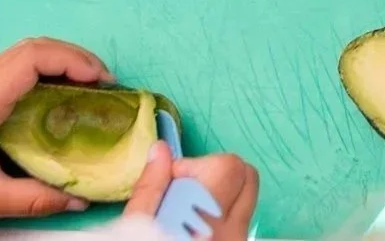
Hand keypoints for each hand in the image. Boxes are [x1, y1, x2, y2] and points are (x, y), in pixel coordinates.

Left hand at [0, 39, 112, 235]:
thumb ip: (36, 198)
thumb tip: (81, 200)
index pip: (33, 57)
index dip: (72, 61)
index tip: (101, 81)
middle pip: (33, 47)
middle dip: (73, 57)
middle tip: (104, 82)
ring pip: (24, 53)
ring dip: (59, 60)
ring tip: (88, 85)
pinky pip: (15, 68)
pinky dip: (43, 70)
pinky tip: (57, 96)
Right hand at [124, 141, 260, 238]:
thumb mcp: (136, 227)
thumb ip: (151, 188)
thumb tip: (161, 151)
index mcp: (208, 222)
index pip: (230, 166)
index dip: (198, 165)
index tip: (171, 183)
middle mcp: (233, 235)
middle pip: (247, 177)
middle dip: (216, 175)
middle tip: (181, 197)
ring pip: (245, 202)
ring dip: (218, 199)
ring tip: (183, 221)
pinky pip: (239, 226)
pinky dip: (220, 221)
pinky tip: (191, 234)